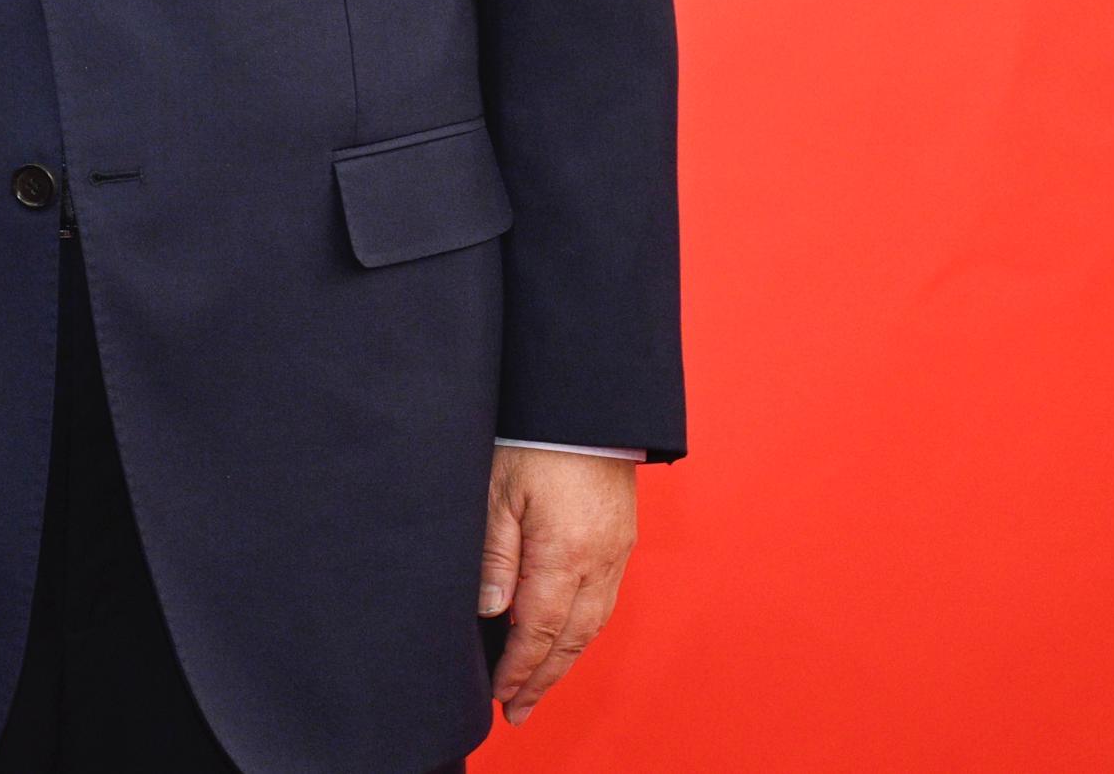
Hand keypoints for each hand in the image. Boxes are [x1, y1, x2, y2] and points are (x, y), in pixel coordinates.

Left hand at [481, 445, 635, 721]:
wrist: (587, 401)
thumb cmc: (536, 438)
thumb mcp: (498, 491)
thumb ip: (495, 555)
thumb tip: (490, 611)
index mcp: (566, 553)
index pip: (538, 630)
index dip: (519, 669)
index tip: (500, 695)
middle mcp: (600, 560)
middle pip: (571, 639)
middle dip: (543, 679)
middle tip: (519, 711)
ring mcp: (617, 552)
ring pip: (593, 625)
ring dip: (565, 660)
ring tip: (539, 685)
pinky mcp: (623, 540)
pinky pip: (606, 601)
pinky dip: (583, 630)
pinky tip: (566, 638)